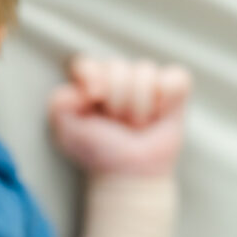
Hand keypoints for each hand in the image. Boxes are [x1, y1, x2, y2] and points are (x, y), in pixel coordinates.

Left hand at [48, 56, 191, 175]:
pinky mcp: (173, 92)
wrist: (128, 173)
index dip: (92, 77)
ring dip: (140, 106)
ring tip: (136, 125)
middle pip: (117, 66)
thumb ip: (59, 103)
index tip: (93, 98)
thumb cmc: (97, 150)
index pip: (88, 63)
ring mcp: (146, 83)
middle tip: (116, 123)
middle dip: (116, 100)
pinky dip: (168, 97)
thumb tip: (79, 88)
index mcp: (90, 81)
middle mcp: (117, 77)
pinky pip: (176, 78)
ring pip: (145, 72)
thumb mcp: (66, 130)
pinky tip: (159, 114)